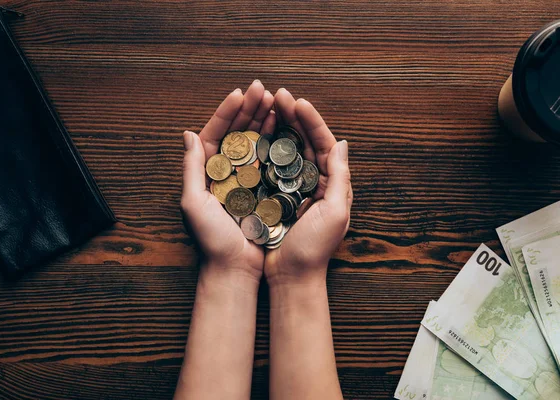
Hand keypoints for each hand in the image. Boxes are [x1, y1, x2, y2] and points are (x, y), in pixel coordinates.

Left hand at [181, 80, 275, 285]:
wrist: (234, 268)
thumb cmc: (212, 240)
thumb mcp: (194, 203)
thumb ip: (191, 168)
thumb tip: (188, 133)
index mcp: (207, 173)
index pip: (215, 134)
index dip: (226, 112)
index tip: (240, 93)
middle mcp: (226, 173)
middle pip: (236, 134)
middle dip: (248, 109)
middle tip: (262, 89)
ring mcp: (245, 180)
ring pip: (254, 143)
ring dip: (263, 120)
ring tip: (275, 101)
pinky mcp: (263, 190)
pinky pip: (269, 161)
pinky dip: (275, 142)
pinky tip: (283, 126)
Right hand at [265, 89, 351, 287]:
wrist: (291, 276)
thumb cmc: (314, 249)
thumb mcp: (336, 212)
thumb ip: (341, 178)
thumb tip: (342, 143)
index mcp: (332, 184)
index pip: (324, 144)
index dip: (312, 121)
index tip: (297, 101)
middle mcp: (314, 182)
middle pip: (305, 141)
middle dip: (293, 116)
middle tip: (278, 95)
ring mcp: (293, 188)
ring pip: (287, 149)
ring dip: (279, 126)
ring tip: (267, 106)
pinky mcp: (274, 196)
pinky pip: (270, 166)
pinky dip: (265, 148)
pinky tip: (255, 132)